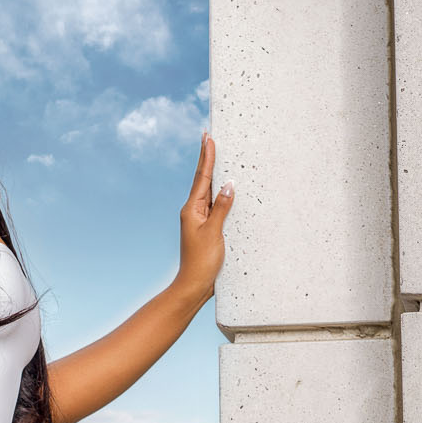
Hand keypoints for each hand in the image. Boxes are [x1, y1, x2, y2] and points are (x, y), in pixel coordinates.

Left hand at [175, 132, 233, 307]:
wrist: (194, 285)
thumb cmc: (201, 262)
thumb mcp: (214, 233)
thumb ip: (222, 208)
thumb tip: (229, 185)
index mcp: (192, 209)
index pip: (202, 177)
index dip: (207, 156)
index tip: (207, 137)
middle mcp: (194, 211)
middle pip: (204, 180)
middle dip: (207, 158)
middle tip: (208, 136)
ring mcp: (200, 219)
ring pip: (210, 191)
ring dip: (214, 173)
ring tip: (216, 154)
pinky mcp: (208, 228)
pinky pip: (216, 205)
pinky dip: (221, 193)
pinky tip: (226, 189)